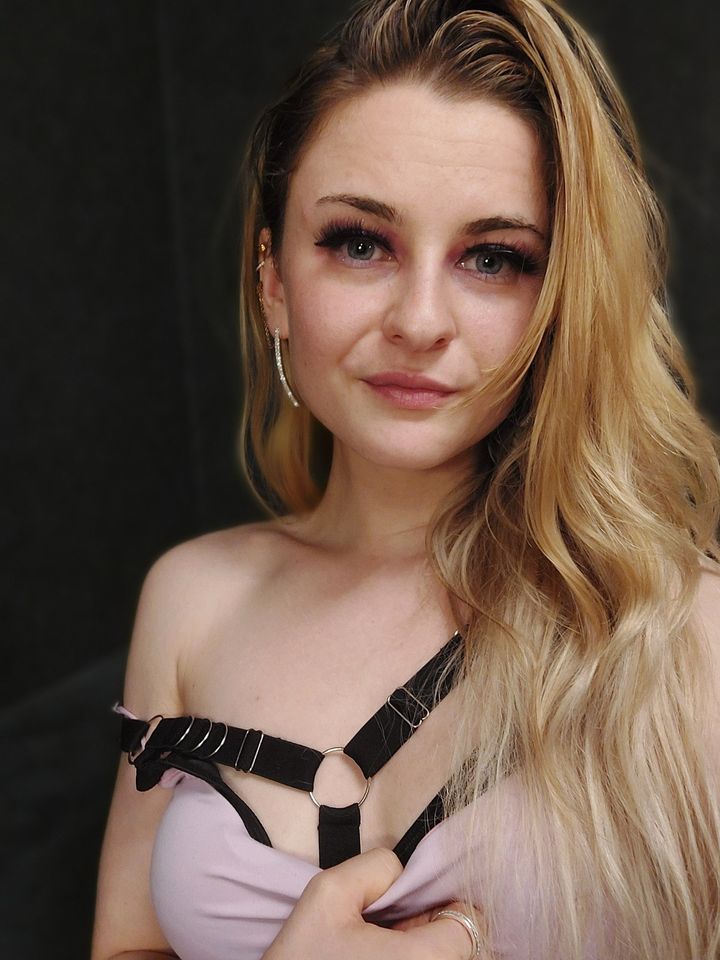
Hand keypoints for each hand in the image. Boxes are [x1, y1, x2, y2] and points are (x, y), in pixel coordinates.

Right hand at [262, 846, 487, 958]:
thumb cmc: (303, 958)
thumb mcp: (330, 892)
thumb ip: (376, 866)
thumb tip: (402, 871)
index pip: (469, 926)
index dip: (449, 905)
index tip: (421, 902)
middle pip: (459, 948)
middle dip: (435, 926)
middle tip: (395, 921)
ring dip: (425, 947)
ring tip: (383, 943)